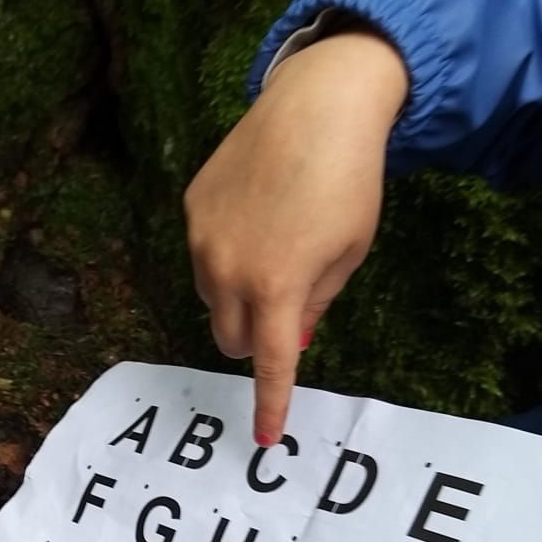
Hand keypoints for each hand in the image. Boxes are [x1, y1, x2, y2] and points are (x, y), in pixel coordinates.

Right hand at [184, 29, 407, 444]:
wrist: (319, 103)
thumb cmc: (350, 182)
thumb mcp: (348, 254)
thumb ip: (315, 303)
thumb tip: (289, 337)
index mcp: (276, 288)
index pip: (267, 365)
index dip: (268, 405)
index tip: (263, 438)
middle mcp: (227, 270)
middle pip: (227, 337)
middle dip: (251, 341)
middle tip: (283, 313)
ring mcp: (202, 238)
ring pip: (210, 297)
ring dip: (236, 298)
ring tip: (272, 250)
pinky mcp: (191, 207)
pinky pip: (203, 252)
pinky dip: (226, 254)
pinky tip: (257, 213)